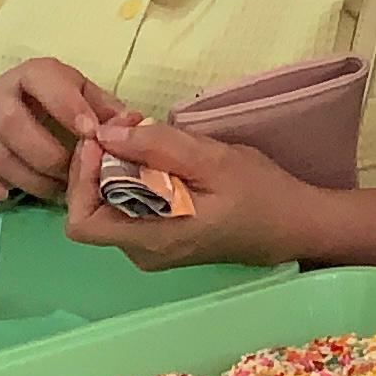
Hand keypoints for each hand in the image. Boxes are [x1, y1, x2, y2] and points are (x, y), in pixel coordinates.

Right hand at [0, 57, 121, 204]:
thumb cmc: (52, 105)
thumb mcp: (81, 96)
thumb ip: (106, 109)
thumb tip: (134, 122)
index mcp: (32, 75)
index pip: (44, 80)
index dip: (68, 107)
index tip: (92, 134)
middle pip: (12, 122)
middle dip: (47, 154)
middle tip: (71, 175)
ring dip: (28, 178)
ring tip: (54, 191)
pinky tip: (2, 195)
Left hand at [66, 117, 331, 268]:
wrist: (295, 223)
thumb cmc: (260, 193)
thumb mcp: (213, 161)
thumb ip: (158, 147)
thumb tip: (106, 135)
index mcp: (151, 241)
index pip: (81, 222)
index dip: (81, 179)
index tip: (103, 140)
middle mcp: (142, 253)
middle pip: (91, 210)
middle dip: (99, 162)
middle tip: (127, 122)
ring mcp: (152, 249)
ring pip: (109, 207)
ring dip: (115, 166)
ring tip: (143, 130)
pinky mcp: (162, 239)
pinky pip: (129, 208)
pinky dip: (131, 177)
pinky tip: (155, 154)